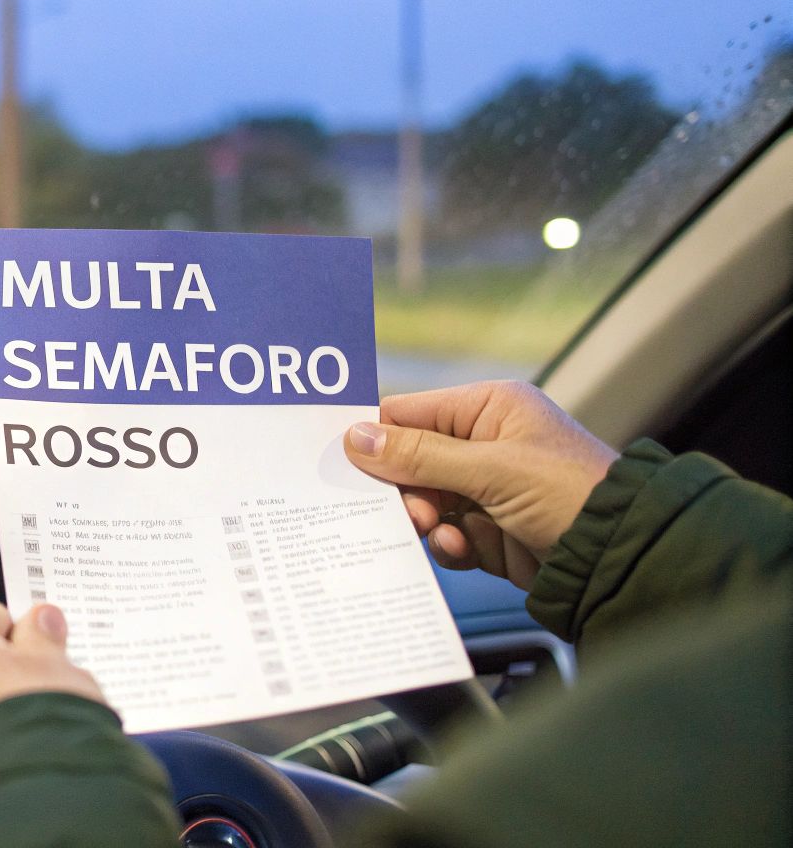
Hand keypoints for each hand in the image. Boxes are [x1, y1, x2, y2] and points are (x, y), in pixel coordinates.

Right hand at [345, 380, 617, 588]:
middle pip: (411, 462)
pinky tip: (462, 547)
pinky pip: (446, 534)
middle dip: (403, 489)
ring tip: (437, 530)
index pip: (411, 414)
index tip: (344, 463)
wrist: (622, 558)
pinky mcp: (490, 532)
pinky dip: (447, 544)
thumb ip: (420, 455)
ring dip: (424, 519)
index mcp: (489, 409)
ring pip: (423, 502)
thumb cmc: (574, 494)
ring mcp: (487, 491)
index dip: (377, 438)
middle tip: (406, 510)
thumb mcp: (492, 468)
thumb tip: (357, 438)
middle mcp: (485, 445)